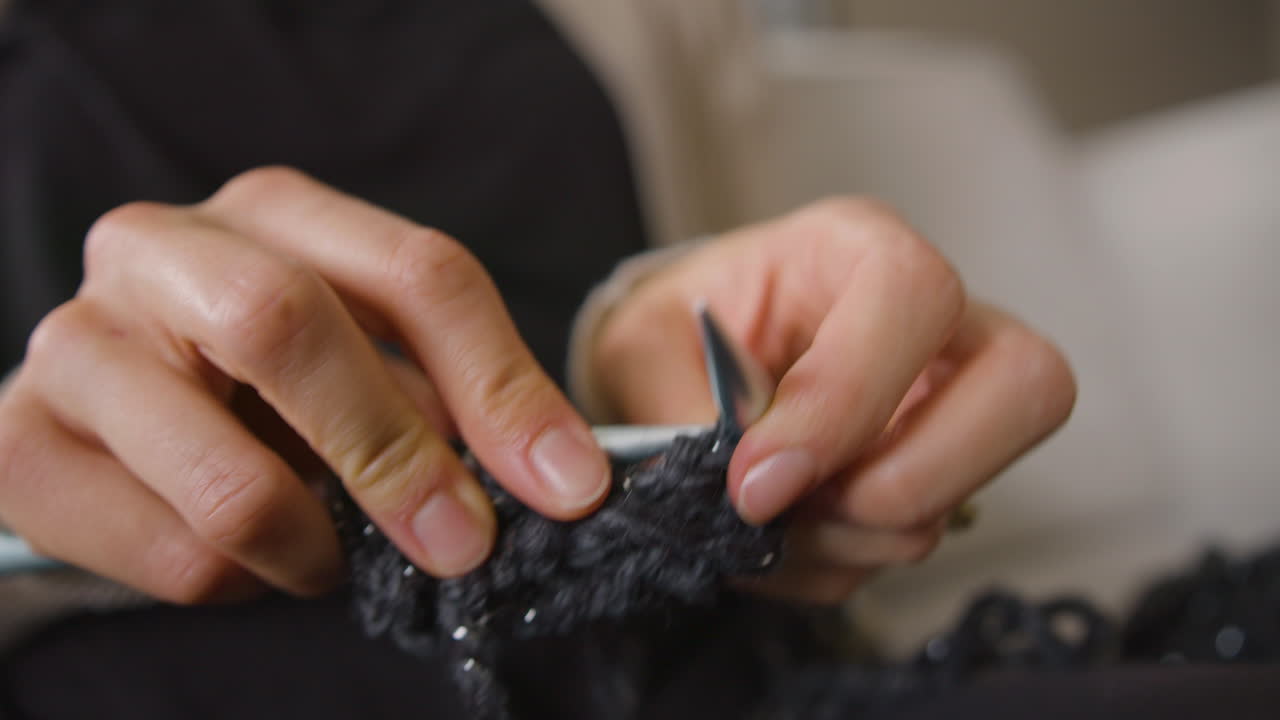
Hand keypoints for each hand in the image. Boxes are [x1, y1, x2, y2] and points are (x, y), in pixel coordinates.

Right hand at [0, 168, 610, 601]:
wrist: (113, 422)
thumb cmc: (268, 390)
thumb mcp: (370, 367)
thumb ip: (448, 398)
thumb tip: (558, 473)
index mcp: (275, 213)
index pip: (416, 274)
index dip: (503, 384)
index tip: (568, 484)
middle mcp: (162, 249)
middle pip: (291, 327)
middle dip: (396, 454)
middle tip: (463, 544)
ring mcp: (78, 342)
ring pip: (229, 480)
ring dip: (313, 545)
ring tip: (328, 553)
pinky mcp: (21, 445)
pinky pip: (172, 554)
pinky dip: (239, 582)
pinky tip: (242, 556)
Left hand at [592, 198, 1075, 604]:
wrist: (684, 365)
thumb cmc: (677, 330)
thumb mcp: (642, 342)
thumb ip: (675, 400)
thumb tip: (733, 482)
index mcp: (856, 248)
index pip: (914, 297)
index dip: (848, 398)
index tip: (759, 476)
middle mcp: (933, 324)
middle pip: (1025, 387)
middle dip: (904, 480)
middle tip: (792, 505)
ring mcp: (949, 407)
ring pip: (961, 496)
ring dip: (846, 538)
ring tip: (762, 514)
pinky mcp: (934, 478)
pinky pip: (910, 545)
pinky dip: (833, 564)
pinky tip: (780, 532)